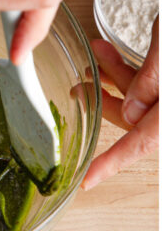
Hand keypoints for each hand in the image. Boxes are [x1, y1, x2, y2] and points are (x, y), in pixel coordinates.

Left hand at [84, 18, 157, 189]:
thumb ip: (150, 80)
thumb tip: (131, 116)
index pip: (145, 141)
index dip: (114, 161)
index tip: (88, 180)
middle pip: (141, 120)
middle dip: (107, 102)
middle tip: (76, 88)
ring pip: (147, 98)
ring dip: (116, 77)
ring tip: (95, 50)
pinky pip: (157, 82)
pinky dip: (134, 70)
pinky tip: (109, 49)